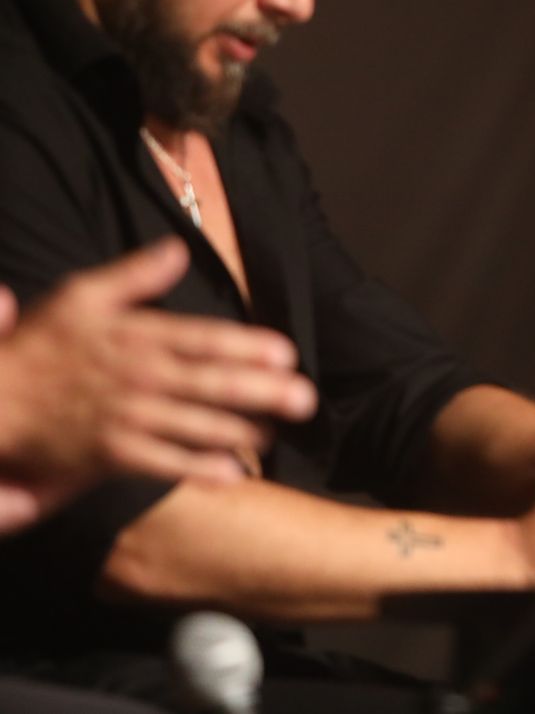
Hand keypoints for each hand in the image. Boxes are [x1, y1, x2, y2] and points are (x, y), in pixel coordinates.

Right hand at [0, 239, 314, 534]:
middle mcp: (139, 378)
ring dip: (241, 430)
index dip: (247, 347)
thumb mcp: (81, 295)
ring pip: (196, 425)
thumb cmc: (40, 345)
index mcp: (137, 337)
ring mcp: (127, 418)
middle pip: (211, 384)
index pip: (203, 339)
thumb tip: (177, 249)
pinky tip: (235, 473)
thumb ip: (135, 274)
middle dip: (262, 392)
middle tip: (305, 398)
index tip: (286, 353)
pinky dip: (200, 470)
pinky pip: (165, 464)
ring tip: (279, 433)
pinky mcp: (112, 455)